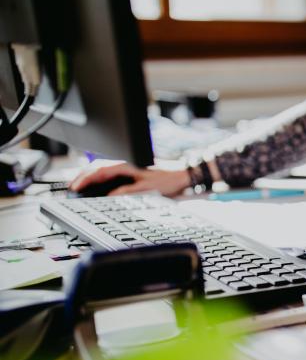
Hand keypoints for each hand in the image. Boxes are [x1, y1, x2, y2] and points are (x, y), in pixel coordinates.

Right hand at [70, 163, 190, 196]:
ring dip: (89, 176)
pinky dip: (98, 178)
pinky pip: (109, 172)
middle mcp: (124, 162)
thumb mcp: (147, 188)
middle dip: (82, 176)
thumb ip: (127, 191)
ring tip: (77, 186)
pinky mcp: (129, 169)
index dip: (85, 178)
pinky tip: (95, 185)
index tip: (75, 186)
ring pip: (101, 168)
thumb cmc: (167, 179)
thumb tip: (110, 196)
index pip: (100, 169)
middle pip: (97, 167)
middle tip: (70, 188)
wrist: (181, 174)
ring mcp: (126, 165)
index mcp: (126, 164)